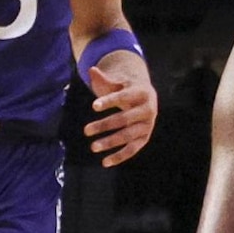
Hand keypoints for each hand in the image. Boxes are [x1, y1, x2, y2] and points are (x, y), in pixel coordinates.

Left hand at [85, 48, 159, 166]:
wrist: (145, 97)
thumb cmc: (126, 88)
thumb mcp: (116, 82)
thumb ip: (104, 79)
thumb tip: (91, 70)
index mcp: (142, 92)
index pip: (123, 97)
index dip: (109, 101)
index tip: (93, 106)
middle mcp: (148, 109)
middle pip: (125, 119)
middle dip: (105, 125)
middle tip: (85, 130)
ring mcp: (148, 125)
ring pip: (128, 136)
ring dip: (110, 142)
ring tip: (93, 147)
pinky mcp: (145, 137)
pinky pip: (133, 149)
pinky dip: (120, 156)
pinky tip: (105, 162)